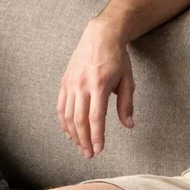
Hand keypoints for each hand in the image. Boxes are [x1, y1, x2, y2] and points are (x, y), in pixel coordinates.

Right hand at [57, 19, 134, 157]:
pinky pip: (61, 106)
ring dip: (73, 135)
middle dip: (84, 140)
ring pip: (68, 115)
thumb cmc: (117, 58)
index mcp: (99, 85)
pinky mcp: (64, 81)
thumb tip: (129, 125)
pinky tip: (69, 133)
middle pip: (79, 120)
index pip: (95, 118)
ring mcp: (71, 83)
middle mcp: (82, 85)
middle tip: (89, 155)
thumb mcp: (127, 80)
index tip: (99, 150)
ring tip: (81, 147)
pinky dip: (64, 122)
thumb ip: (126, 104)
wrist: (101, 34)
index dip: (96, 136)